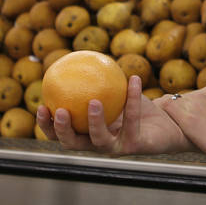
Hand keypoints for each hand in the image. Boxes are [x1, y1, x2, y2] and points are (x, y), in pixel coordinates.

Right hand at [35, 75, 191, 154]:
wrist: (165, 125)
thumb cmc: (134, 107)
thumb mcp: (113, 92)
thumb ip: (96, 80)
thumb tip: (78, 56)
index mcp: (87, 134)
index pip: (61, 134)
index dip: (47, 126)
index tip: (40, 106)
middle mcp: (98, 145)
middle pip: (73, 144)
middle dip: (62, 130)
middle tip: (58, 110)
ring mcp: (116, 148)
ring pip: (100, 140)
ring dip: (95, 121)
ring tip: (93, 101)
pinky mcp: (135, 146)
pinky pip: (132, 119)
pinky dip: (132, 97)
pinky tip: (133, 78)